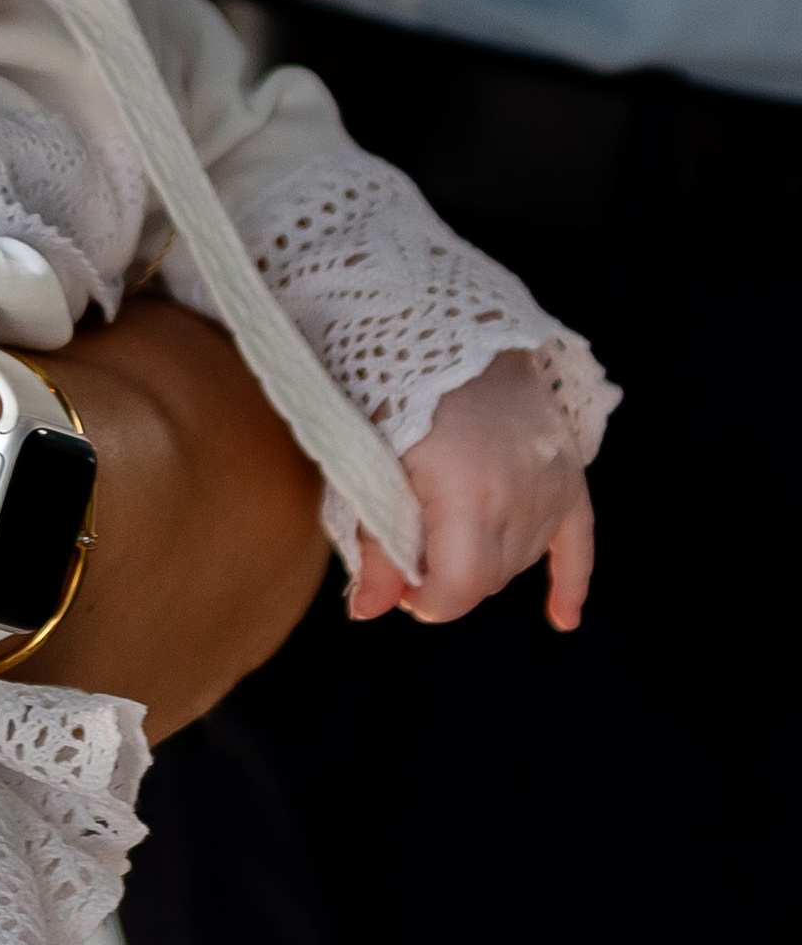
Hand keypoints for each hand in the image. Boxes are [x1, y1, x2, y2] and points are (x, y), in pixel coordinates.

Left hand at [349, 345, 593, 630]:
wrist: (449, 326)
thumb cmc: (395, 391)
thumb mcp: (370, 463)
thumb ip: (373, 544)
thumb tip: (366, 613)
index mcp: (466, 493)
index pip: (459, 588)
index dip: (425, 600)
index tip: (400, 588)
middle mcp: (519, 494)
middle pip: (488, 580)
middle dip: (448, 579)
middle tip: (413, 556)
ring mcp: (551, 486)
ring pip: (519, 562)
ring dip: (485, 564)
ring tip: (447, 535)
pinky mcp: (570, 477)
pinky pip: (578, 545)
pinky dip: (570, 582)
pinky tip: (562, 618)